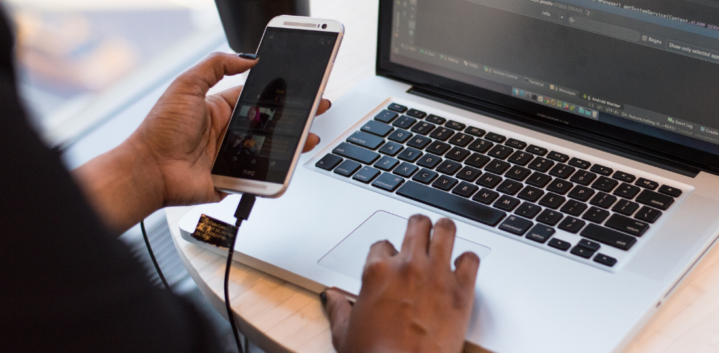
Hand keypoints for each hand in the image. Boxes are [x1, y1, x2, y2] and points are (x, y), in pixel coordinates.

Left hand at [130, 52, 330, 206]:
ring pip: (270, 149)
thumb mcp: (186, 86)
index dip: (278, 94)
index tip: (298, 89)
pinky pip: (260, 175)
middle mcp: (228, 132)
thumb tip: (246, 58)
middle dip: (294, 118)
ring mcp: (232, 156)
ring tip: (309, 138)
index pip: (257, 98)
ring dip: (291, 144)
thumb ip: (215, 66)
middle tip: (315, 110)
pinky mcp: (234, 178)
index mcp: (219, 109)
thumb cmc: (160, 130)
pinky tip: (289, 163)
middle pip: (269, 124)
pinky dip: (275, 172)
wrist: (150, 170)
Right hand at [324, 216, 479, 352]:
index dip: (388, 252)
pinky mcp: (461, 290)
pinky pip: (471, 258)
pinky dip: (468, 260)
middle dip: (418, 227)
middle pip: (417, 224)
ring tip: (444, 235)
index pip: (383, 244)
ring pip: (445, 229)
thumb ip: (339, 309)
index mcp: (377, 271)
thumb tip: (332, 298)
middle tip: (421, 233)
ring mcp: (436, 274)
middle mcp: (407, 266)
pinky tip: (463, 266)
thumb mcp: (345, 332)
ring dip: (444, 231)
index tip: (392, 260)